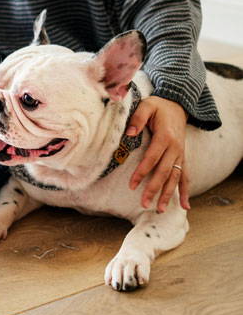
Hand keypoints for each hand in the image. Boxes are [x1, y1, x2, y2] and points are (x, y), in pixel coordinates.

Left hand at [127, 96, 188, 211]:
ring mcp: (180, 154)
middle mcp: (175, 148)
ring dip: (168, 194)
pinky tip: (184, 206)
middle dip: (154, 189)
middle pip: (164, 172)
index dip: (142, 172)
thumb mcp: (147, 106)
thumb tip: (129, 132)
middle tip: (144, 204)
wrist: (178, 105)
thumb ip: (137, 118)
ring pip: (175, 177)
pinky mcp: (182, 157)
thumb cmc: (159, 106)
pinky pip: (186, 176)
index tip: (132, 185)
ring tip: (159, 209)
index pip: (152, 158)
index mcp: (165, 137)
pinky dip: (184, 191)